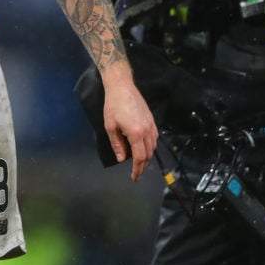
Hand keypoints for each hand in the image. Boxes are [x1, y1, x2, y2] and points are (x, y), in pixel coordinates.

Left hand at [100, 63, 158, 180]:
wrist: (122, 87)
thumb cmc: (113, 106)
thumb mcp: (110, 126)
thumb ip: (117, 144)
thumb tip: (122, 159)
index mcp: (136, 133)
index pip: (140, 157)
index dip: (137, 169)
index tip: (134, 177)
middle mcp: (147, 131)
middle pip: (148, 154)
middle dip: (143, 165)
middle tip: (136, 172)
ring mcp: (152, 125)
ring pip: (153, 147)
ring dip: (147, 156)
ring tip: (139, 163)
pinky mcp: (152, 120)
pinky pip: (154, 138)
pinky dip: (150, 147)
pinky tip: (144, 148)